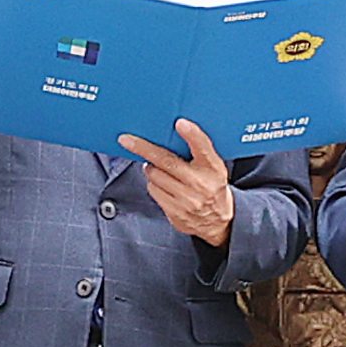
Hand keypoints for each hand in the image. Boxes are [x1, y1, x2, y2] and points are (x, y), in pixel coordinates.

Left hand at [117, 121, 234, 246]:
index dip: (192, 134)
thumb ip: (199, 151)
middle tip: (127, 140)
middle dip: (143, 148)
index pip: (203, 147)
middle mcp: (201, 183)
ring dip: (151, 169)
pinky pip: (154, 190)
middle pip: (166, 161)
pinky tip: (162, 184)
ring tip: (158, 168)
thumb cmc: (212, 187)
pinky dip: (153, 184)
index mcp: (213, 168)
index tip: (180, 123)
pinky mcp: (175, 212)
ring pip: (155, 176)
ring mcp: (187, 200)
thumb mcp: (214, 168)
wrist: (218, 223)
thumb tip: (176, 130)